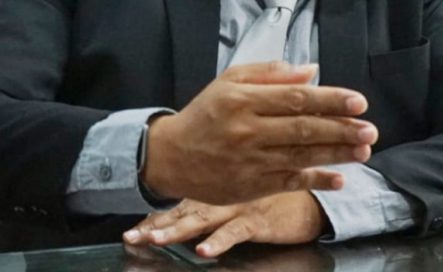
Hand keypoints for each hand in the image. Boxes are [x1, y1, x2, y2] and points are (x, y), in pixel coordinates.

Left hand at [123, 192, 328, 256]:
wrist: (312, 196)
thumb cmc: (275, 197)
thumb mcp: (242, 194)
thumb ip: (216, 200)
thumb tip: (185, 214)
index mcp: (217, 192)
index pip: (178, 206)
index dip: (154, 218)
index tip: (131, 230)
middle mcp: (223, 197)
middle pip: (183, 212)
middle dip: (156, 225)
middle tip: (132, 236)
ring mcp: (239, 207)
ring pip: (202, 219)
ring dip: (177, 230)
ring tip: (155, 239)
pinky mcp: (258, 220)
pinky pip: (235, 232)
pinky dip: (219, 241)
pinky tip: (203, 250)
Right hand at [142, 61, 376, 204]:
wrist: (172, 156)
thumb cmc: (206, 114)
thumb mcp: (230, 81)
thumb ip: (270, 73)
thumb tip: (310, 70)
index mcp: (244, 100)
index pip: (296, 98)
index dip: (330, 100)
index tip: (358, 101)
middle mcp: (248, 131)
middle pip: (303, 129)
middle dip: (341, 129)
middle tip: (370, 129)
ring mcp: (250, 161)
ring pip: (301, 156)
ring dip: (337, 155)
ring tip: (364, 149)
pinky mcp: (251, 186)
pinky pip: (289, 182)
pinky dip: (315, 180)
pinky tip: (339, 179)